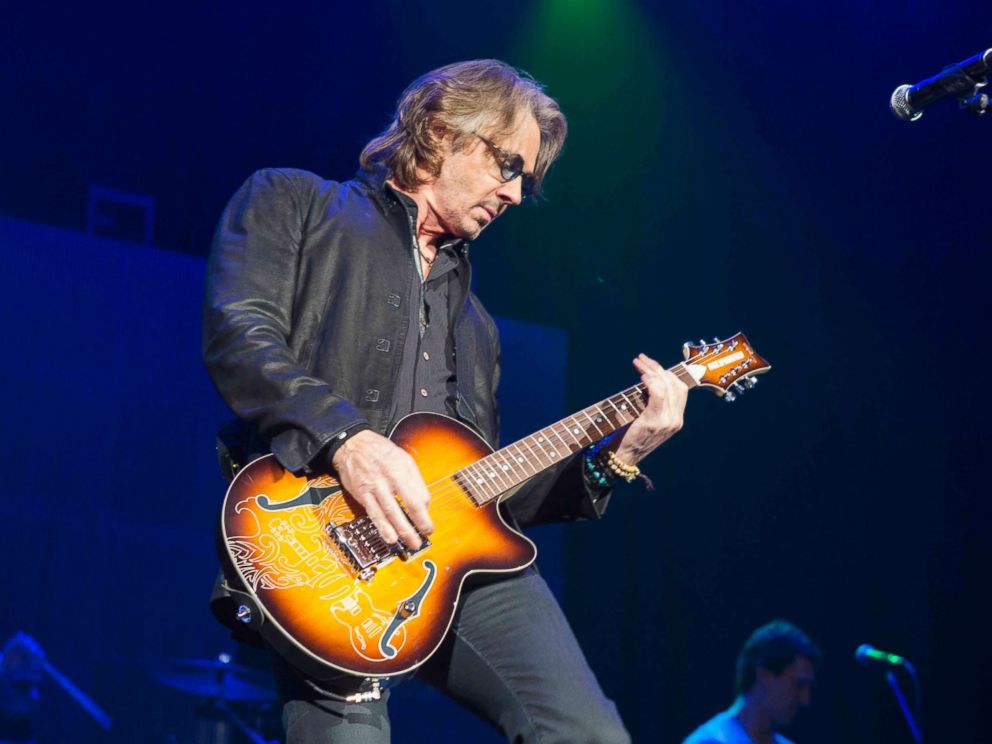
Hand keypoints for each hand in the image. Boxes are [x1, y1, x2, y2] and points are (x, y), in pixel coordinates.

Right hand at [331, 430, 432, 548]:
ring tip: (410, 542)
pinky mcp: (362, 494)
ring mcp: (375, 487)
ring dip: (401, 530)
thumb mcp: (403, 459)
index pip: (418, 494)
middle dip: (417, 523)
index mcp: (403, 468)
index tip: (428, 524)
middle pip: (407, 504)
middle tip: (424, 537)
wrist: (353, 445)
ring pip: (390, 512)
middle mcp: (390, 478)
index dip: (425, 512)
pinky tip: (389, 537)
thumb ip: (414, 480)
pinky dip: (382, 527)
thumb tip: (423, 503)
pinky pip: (374, 513)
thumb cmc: (381, 452)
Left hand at [612, 353, 687, 463]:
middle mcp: (675, 420)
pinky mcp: (654, 422)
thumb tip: (649, 379)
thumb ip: (653, 404)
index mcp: (676, 419)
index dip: (667, 373)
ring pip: (667, 387)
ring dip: (652, 370)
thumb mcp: (648, 419)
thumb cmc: (630, 436)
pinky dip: (651, 382)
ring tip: (639, 363)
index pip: (680, 389)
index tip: (652, 364)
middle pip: (675, 385)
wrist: (622, 457)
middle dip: (659, 368)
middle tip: (642, 359)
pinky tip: (643, 376)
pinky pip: (658, 395)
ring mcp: (666, 422)